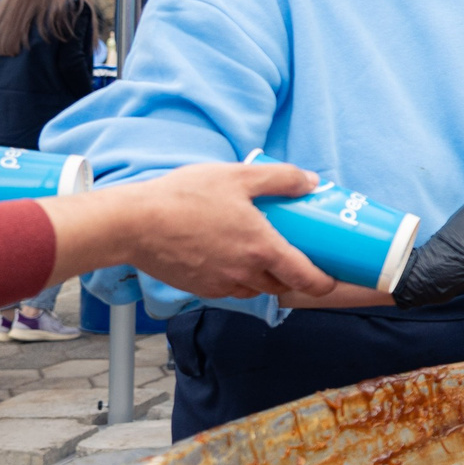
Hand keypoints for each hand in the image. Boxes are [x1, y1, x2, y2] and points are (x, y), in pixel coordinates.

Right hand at [42, 162, 336, 300]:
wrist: (132, 223)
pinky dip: (236, 277)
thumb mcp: (238, 176)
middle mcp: (244, 273)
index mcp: (261, 249)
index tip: (331, 280)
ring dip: (263, 276)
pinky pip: (228, 288)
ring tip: (259, 251)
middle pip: (280, 284)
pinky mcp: (197, 288)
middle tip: (294, 254)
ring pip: (254, 288)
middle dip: (291, 274)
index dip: (323, 283)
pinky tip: (228, 254)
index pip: (305, 278)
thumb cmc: (184, 197)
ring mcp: (219, 284)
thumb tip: (311, 181)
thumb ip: (280, 179)